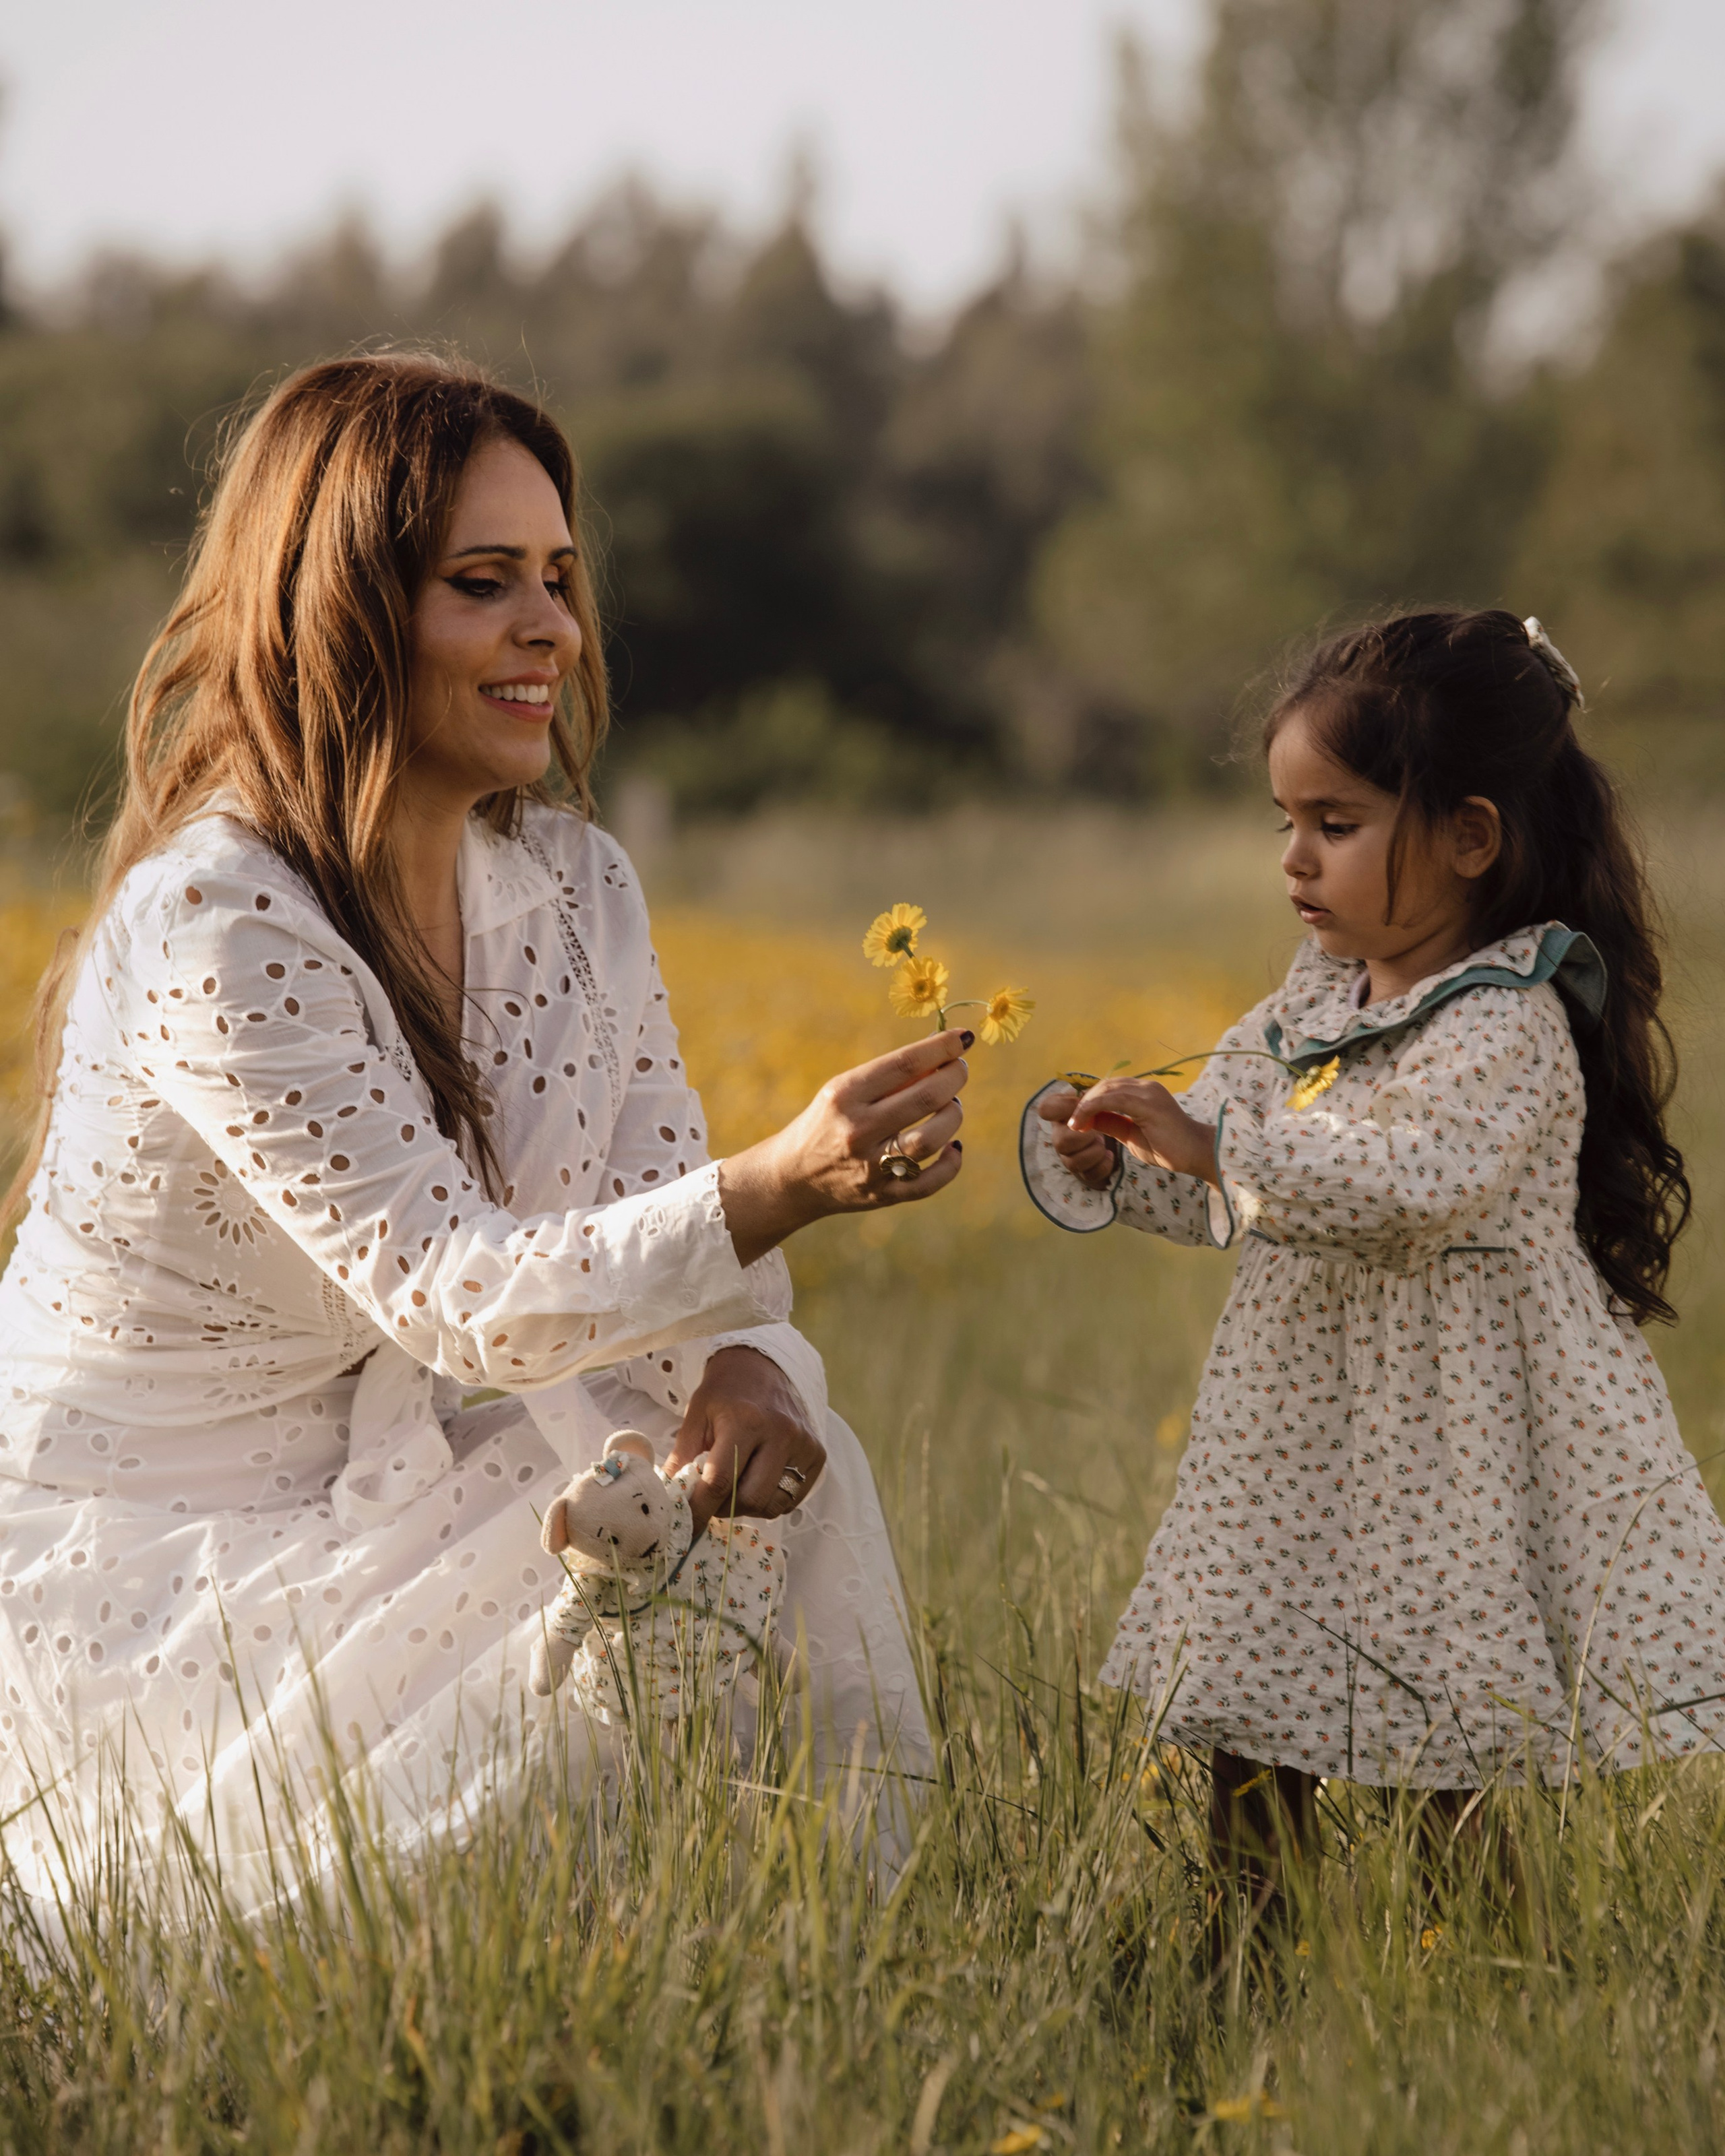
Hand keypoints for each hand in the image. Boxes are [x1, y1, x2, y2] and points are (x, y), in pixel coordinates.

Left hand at [666, 1344, 827, 1535]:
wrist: (761, 1367)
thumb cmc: (723, 1394)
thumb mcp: (695, 1417)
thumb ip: (682, 1459)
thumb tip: (668, 1501)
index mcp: (744, 1420)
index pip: (719, 1481)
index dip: (699, 1511)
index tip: (684, 1530)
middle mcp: (780, 1432)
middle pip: (750, 1498)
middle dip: (724, 1508)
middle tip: (712, 1496)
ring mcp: (804, 1444)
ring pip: (772, 1504)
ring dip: (748, 1506)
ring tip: (735, 1484)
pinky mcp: (817, 1454)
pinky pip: (791, 1499)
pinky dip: (769, 1500)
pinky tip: (757, 1479)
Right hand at [717, 1029, 969, 1266]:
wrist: (793, 1177)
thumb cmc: (828, 1122)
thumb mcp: (844, 1091)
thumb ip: (890, 1076)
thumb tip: (943, 1051)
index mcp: (844, 1096)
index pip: (904, 1065)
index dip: (940, 1047)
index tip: (962, 1038)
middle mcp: (857, 1131)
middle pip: (926, 1098)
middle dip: (954, 1076)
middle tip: (959, 1068)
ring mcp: (871, 1167)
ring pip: (932, 1139)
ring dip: (953, 1115)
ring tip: (951, 1105)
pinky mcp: (883, 1195)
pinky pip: (932, 1181)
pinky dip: (951, 1161)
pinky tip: (952, 1145)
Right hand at [1036, 1084, 1117, 1189]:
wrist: (1122, 1130)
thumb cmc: (1106, 1110)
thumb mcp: (1101, 1097)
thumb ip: (1094, 1094)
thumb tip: (1088, 1099)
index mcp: (1061, 1114)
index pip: (1046, 1108)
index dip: (1063, 1107)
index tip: (1082, 1104)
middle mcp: (1060, 1135)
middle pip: (1059, 1142)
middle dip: (1084, 1137)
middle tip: (1098, 1130)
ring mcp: (1069, 1156)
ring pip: (1072, 1163)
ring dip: (1094, 1152)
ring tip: (1104, 1143)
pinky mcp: (1083, 1171)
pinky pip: (1088, 1176)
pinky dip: (1103, 1166)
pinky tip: (1110, 1155)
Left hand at [1062, 1076, 1219, 1187]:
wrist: (1196, 1154)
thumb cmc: (1168, 1148)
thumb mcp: (1130, 1135)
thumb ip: (1111, 1123)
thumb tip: (1088, 1119)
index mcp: (1143, 1092)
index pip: (1109, 1089)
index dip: (1089, 1101)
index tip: (1073, 1118)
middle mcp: (1146, 1087)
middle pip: (1105, 1086)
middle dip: (1083, 1102)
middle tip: (1070, 1122)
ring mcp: (1148, 1092)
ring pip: (1106, 1090)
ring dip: (1084, 1106)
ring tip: (1073, 1124)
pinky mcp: (1148, 1102)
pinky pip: (1112, 1099)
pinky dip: (1092, 1108)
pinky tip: (1081, 1122)